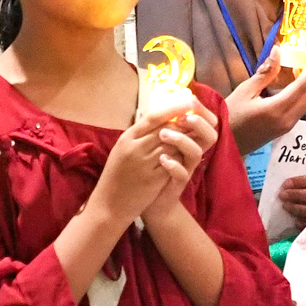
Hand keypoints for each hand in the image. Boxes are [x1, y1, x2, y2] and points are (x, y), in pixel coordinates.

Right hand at [90, 106, 194, 226]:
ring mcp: (145, 163)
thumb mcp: (123, 149)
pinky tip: (182, 158)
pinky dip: (180, 159)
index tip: (189, 101)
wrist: (109, 204)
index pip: (153, 116)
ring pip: (173, 145)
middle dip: (183, 125)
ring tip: (191, 139)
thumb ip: (140, 134)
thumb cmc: (117, 175)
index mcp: (127, 137)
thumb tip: (161, 117)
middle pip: (167, 129)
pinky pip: (174, 163)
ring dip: (183, 142)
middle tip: (195, 121)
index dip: (174, 108)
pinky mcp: (154, 179)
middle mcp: (135, 147)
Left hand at [141, 101, 218, 225]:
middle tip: (183, 118)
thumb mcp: (159, 142)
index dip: (203, 110)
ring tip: (163, 133)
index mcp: (191, 140)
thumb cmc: (154, 166)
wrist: (148, 198)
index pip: (208, 122)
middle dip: (199, 123)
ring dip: (182, 140)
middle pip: (211, 136)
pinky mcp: (177, 183)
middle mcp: (193, 153)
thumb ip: (165, 124)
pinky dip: (173, 164)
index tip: (191, 99)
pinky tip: (162, 159)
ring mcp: (187, 169)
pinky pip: (181, 173)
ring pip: (196, 152)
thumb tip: (162, 99)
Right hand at [226, 48, 305, 155]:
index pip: (303, 85)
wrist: (224, 146)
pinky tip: (301, 79)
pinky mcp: (286, 127)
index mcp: (277, 109)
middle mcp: (288, 119)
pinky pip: (302, 106)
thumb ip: (265, 73)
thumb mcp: (244, 91)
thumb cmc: (229, 117)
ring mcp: (289, 125)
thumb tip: (278, 51)